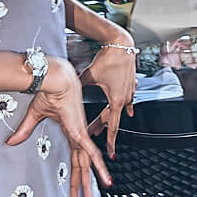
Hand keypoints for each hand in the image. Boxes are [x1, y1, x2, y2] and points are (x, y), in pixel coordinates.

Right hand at [5, 55, 109, 196]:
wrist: (56, 80)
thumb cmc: (50, 91)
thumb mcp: (35, 116)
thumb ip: (25, 130)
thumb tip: (11, 141)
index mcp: (71, 131)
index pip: (74, 157)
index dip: (75, 172)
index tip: (75, 186)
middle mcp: (78, 136)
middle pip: (81, 165)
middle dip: (82, 183)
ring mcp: (81, 135)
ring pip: (87, 164)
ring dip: (89, 182)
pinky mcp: (81, 133)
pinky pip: (92, 153)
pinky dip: (99, 166)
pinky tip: (105, 179)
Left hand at [80, 34, 136, 155]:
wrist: (121, 44)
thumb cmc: (109, 58)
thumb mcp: (89, 76)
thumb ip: (79, 87)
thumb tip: (67, 92)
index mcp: (116, 100)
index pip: (112, 126)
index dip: (110, 140)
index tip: (109, 151)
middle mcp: (124, 98)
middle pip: (111, 119)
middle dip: (101, 128)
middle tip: (93, 136)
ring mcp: (129, 92)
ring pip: (118, 110)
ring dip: (110, 118)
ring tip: (102, 126)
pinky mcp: (129, 84)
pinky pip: (128, 100)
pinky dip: (125, 107)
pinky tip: (127, 110)